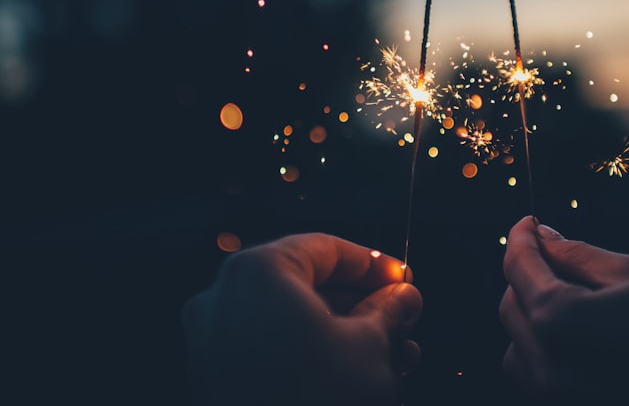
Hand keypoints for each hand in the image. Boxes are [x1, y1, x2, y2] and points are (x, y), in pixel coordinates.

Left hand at [181, 232, 422, 405]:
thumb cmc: (318, 400)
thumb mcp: (371, 347)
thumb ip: (389, 311)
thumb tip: (403, 296)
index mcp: (258, 272)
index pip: (325, 249)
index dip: (374, 264)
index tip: (404, 280)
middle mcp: (223, 299)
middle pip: (307, 286)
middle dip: (362, 305)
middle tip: (402, 321)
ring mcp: (212, 344)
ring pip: (291, 323)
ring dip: (344, 335)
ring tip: (394, 357)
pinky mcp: (214, 383)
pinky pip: (271, 352)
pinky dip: (311, 356)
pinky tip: (356, 376)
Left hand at [499, 216, 628, 402]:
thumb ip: (574, 257)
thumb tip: (542, 235)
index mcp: (562, 327)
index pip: (520, 273)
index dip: (520, 240)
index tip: (528, 222)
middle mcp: (552, 375)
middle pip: (512, 309)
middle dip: (527, 275)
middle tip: (553, 248)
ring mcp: (563, 401)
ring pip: (519, 348)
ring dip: (534, 314)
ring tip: (570, 291)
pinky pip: (540, 378)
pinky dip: (547, 349)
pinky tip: (581, 330)